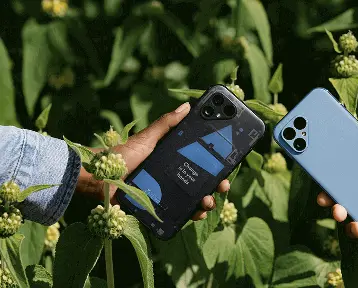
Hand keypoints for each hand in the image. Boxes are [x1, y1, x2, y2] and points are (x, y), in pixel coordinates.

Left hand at [77, 102, 229, 220]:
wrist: (98, 179)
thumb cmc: (121, 156)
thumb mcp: (147, 138)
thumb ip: (166, 124)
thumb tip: (187, 106)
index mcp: (173, 159)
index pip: (200, 162)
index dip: (216, 165)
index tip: (227, 165)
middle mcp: (172, 176)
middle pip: (201, 182)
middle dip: (216, 185)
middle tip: (222, 186)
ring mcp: (166, 193)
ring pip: (194, 199)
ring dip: (206, 201)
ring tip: (208, 202)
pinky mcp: (158, 209)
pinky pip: (179, 213)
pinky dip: (190, 214)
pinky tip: (196, 214)